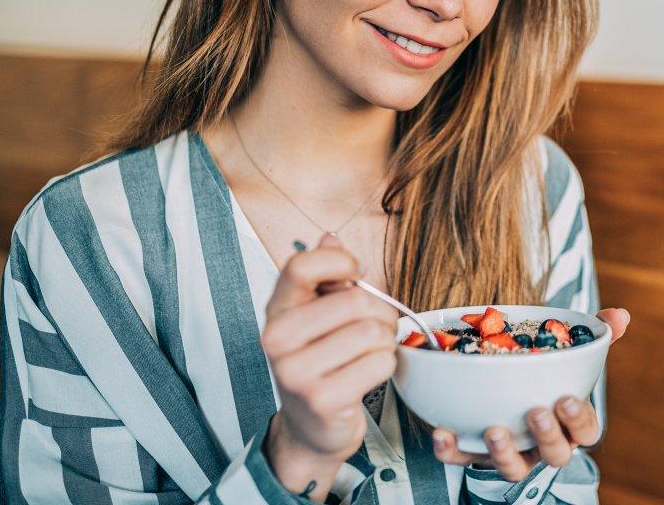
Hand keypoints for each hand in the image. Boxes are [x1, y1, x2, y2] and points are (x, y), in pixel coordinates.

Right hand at [260, 234, 398, 496]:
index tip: (355, 274)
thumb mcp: (317, 313)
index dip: (342, 263)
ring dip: (385, 341)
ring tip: (370, 351)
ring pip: (373, 332)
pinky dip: (386, 366)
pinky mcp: (322, 399)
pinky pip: (380, 363)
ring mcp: (296, 372)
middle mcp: (277, 339)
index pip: (302, 265)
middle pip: (355, 301)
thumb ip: (325, 274)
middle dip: (380, 312)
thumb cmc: (322, 359)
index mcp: (276, 309)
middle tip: (374, 326)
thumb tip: (331, 237)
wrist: (312, 425)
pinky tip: (367, 374)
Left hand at [431, 307, 630, 481]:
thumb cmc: (543, 374)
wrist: (502, 385)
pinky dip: (452, 450)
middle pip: (556, 454)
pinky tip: (443, 434)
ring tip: (494, 429)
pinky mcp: (475, 454)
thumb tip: (620, 315)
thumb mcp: (567, 352)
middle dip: (547, 436)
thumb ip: (592, 336)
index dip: (579, 420)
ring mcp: (511, 453)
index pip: (587, 430)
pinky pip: (463, 459)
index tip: (567, 399)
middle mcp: (544, 444)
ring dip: (505, 453)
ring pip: (515, 468)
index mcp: (570, 423)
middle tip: (536, 411)